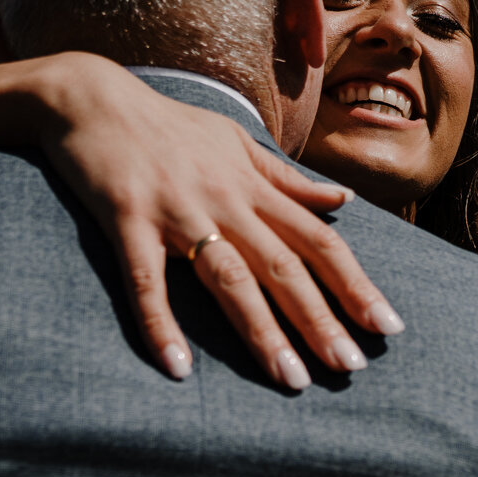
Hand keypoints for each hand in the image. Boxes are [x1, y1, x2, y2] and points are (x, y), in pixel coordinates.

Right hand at [39, 56, 403, 388]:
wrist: (90, 97)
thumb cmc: (166, 125)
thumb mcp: (234, 141)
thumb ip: (286, 179)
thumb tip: (342, 200)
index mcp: (252, 186)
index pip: (318, 240)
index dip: (355, 283)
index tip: (387, 326)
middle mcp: (224, 199)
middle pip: (284, 266)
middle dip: (321, 319)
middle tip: (351, 368)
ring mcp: (177, 211)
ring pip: (229, 278)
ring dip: (262, 331)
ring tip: (291, 379)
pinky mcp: (127, 219)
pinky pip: (147, 281)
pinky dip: (161, 325)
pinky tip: (178, 369)